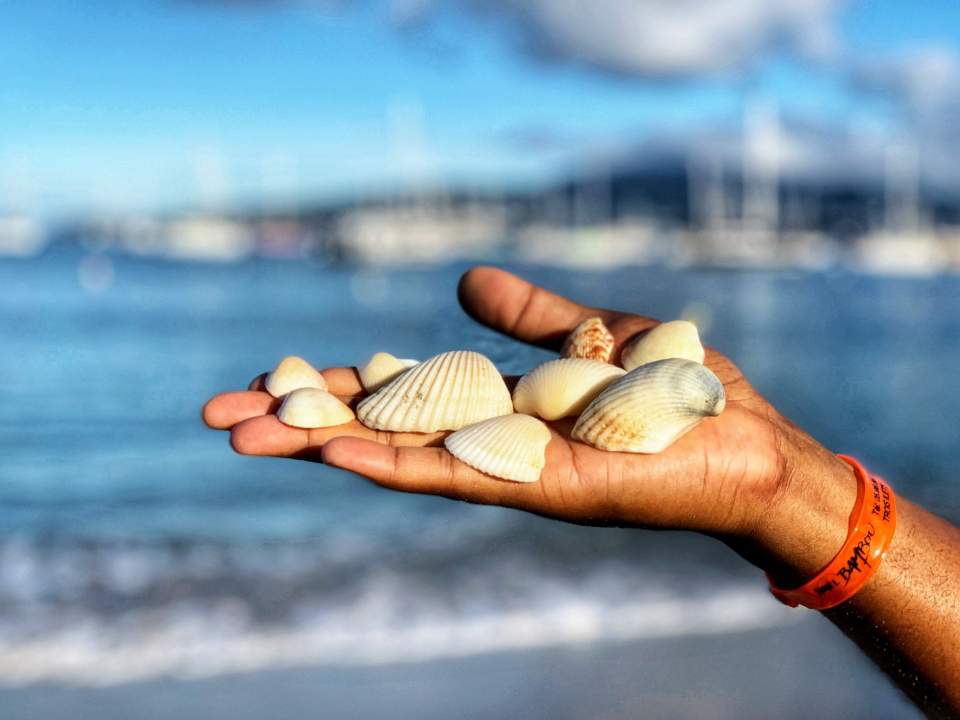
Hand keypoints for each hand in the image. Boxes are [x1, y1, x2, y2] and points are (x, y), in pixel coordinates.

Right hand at [202, 266, 847, 544]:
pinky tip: (335, 451)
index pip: (394, 398)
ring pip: (398, 457)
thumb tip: (462, 280)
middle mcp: (489, 443)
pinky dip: (395, 463)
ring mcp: (511, 469)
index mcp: (492, 406)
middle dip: (298, 423)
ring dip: (320, 447)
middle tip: (216, 416)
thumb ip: (529, 316)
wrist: (751, 440)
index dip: (329, 390)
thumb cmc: (678, 391)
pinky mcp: (546, 486)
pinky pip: (459, 475)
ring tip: (244, 434)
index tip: (265, 380)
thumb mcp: (592, 333)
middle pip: (377, 431)